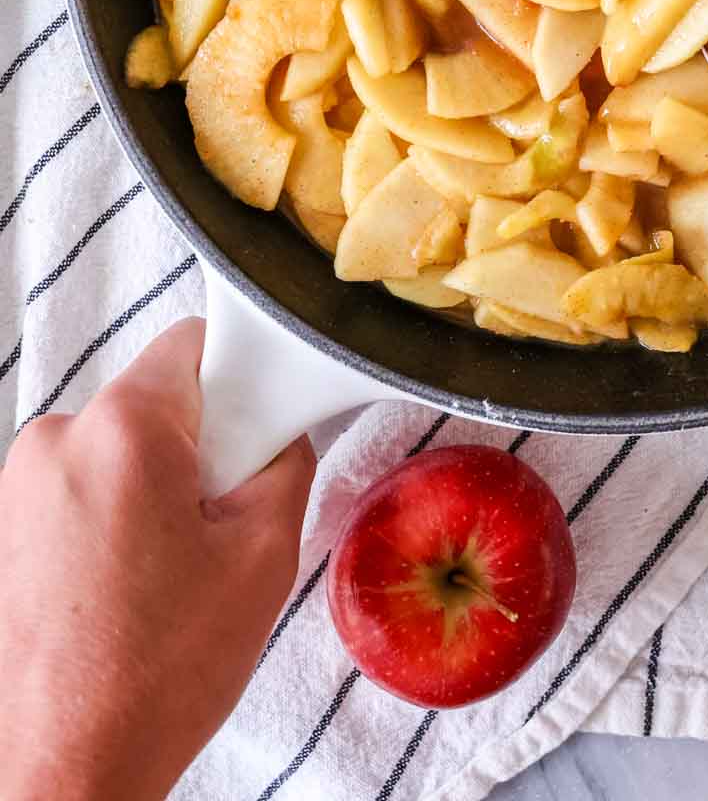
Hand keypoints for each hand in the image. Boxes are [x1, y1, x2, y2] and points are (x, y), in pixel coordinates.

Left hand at [0, 318, 314, 800]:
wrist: (63, 770)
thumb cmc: (151, 677)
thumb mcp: (264, 555)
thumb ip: (285, 461)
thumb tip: (281, 430)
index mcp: (120, 429)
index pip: (196, 343)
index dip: (245, 380)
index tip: (263, 432)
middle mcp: (56, 440)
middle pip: (156, 401)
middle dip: (201, 446)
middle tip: (224, 523)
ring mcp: (18, 486)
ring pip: (120, 450)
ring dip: (155, 488)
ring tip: (172, 571)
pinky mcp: (4, 528)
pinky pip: (82, 490)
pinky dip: (115, 520)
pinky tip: (132, 588)